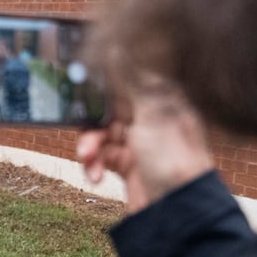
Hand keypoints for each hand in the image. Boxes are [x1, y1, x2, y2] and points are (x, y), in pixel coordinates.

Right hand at [77, 80, 212, 213]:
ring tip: (88, 160)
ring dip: (89, 147)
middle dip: (90, 122)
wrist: (178, 211)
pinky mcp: (127, 165)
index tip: (78, 82)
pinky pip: (100, 157)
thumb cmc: (174, 159)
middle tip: (83, 131)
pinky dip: (94, 165)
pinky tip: (96, 176)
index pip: (124, 80)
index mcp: (160, 99)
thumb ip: (131, 79)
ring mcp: (137, 142)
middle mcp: (148, 118)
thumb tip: (117, 45)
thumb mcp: (152, 113)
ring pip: (99, 134)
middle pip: (106, 109)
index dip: (101, 83)